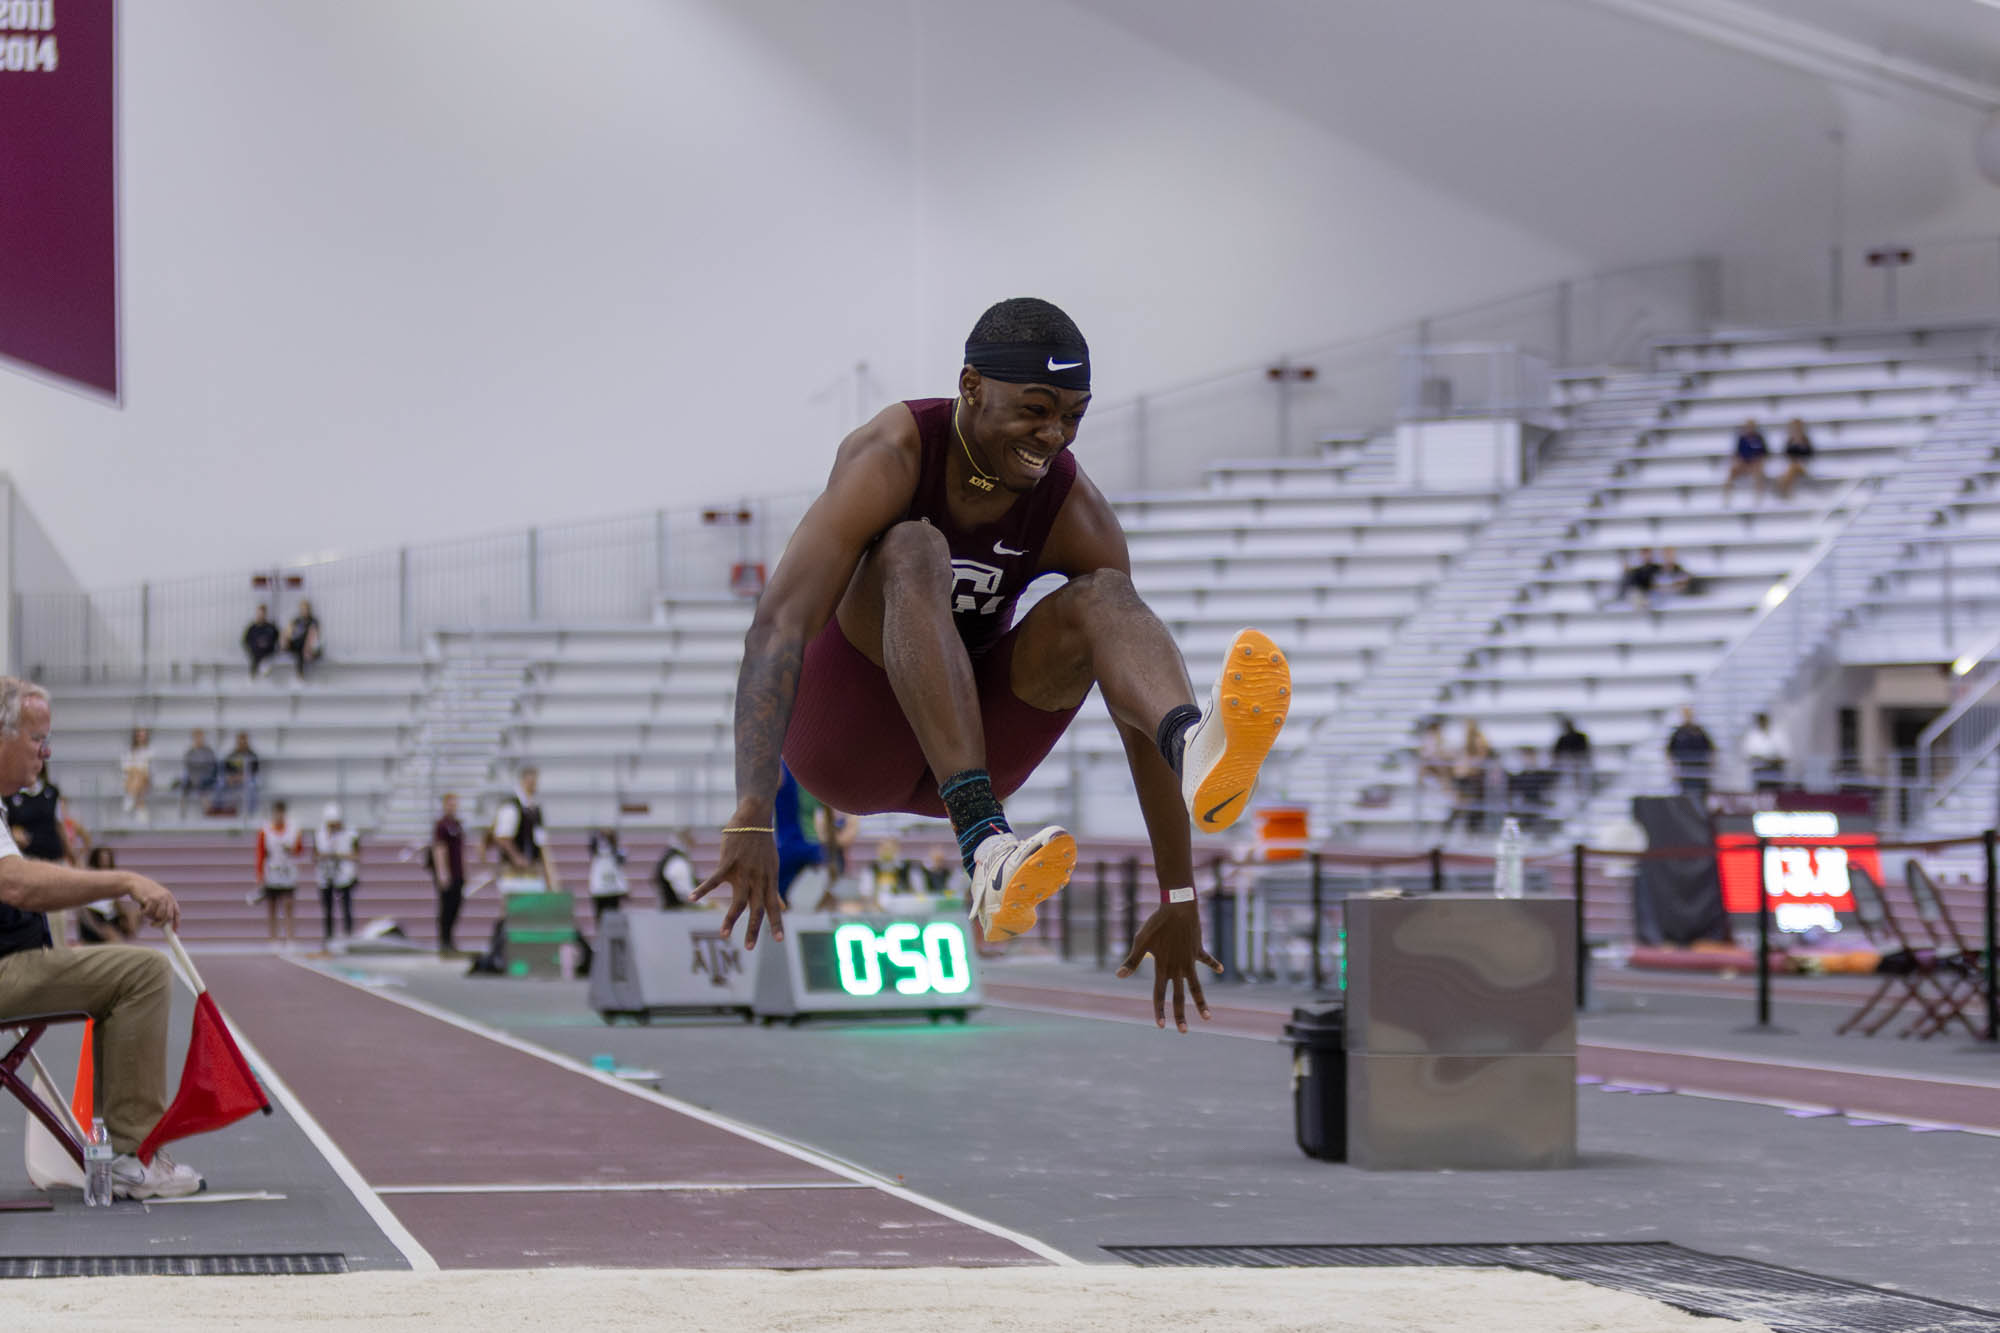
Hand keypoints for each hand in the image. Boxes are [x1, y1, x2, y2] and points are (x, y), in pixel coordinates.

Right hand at [122, 873, 180, 930]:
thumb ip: (162, 909)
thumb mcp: (157, 899)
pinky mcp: (149, 899)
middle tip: (153, 925)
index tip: (174, 931)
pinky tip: (141, 907)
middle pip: (168, 917)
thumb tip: (164, 925)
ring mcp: (158, 898)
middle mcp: (166, 897)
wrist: (135, 882)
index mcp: (170, 897)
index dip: (176, 923)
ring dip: (150, 917)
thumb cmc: (146, 893)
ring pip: (157, 916)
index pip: (176, 912)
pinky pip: (148, 912)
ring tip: (145, 911)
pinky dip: (143, 913)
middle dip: (160, 924)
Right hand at [692, 828, 783, 947]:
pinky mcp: (728, 863)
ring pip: (738, 900)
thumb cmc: (762, 847)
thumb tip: (783, 907)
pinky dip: (703, 889)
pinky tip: (693, 898)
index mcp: (769, 881)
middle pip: (757, 909)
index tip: (779, 940)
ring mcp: (743, 872)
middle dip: (754, 929)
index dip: (777, 923)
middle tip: (749, 948)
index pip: (774, 906)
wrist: (754, 820)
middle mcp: (758, 880)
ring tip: (724, 934)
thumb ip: (774, 891)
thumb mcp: (772, 869)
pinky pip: (715, 880)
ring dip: (731, 918)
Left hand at [1116, 900, 1220, 1032]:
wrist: (1178, 908)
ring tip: (1208, 1018)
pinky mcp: (1197, 950)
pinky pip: (1206, 959)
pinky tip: (1220, 970)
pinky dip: (1213, 964)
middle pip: (1179, 997)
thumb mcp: (1141, 942)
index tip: (1161, 1026)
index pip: (1160, 994)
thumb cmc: (1156, 924)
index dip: (1159, 1010)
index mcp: (1163, 968)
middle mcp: (1178, 968)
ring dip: (1201, 1002)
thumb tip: (1118, 976)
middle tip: (1184, 1032)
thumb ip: (1132, 961)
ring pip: (1197, 987)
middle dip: (1180, 1016)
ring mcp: (1190, 961)